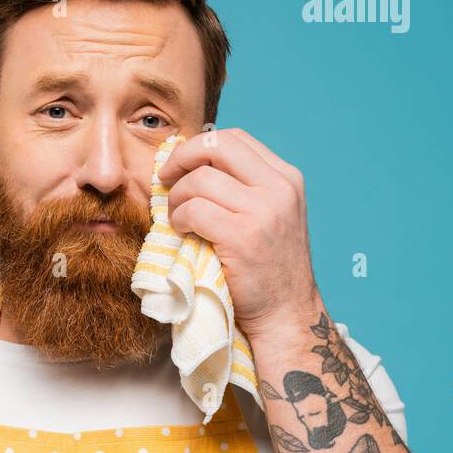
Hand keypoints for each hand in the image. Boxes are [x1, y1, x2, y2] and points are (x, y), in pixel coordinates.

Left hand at [157, 127, 322, 346]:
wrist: (285, 314)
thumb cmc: (270, 271)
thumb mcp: (271, 217)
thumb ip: (246, 189)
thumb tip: (195, 165)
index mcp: (286, 178)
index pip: (235, 138)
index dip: (200, 147)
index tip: (181, 166)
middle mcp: (278, 188)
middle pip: (217, 145)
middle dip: (182, 158)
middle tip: (165, 179)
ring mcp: (263, 211)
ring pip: (200, 179)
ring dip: (177, 198)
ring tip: (177, 219)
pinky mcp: (242, 236)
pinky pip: (195, 210)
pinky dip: (179, 218)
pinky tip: (182, 231)